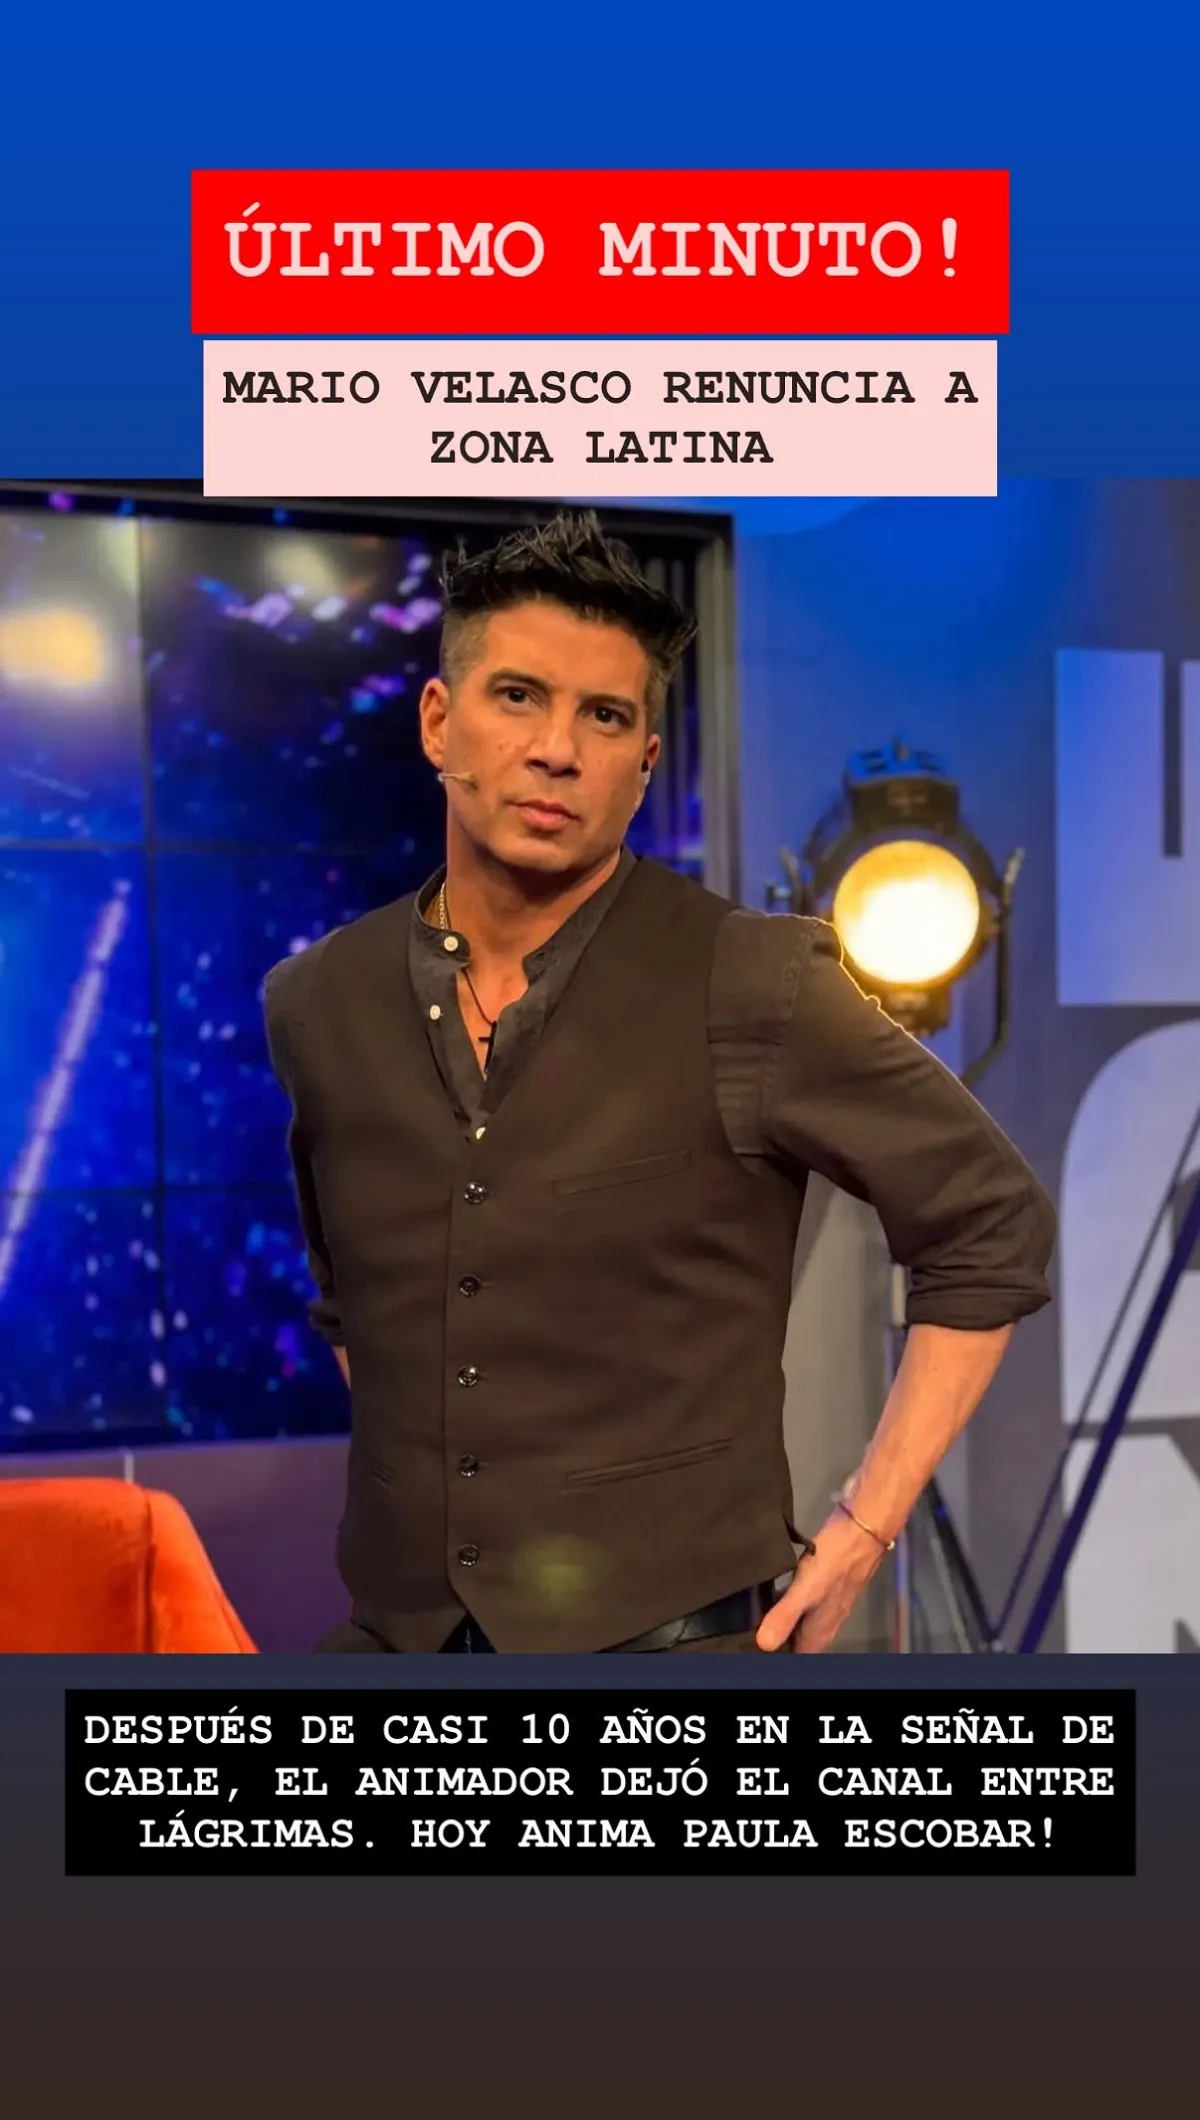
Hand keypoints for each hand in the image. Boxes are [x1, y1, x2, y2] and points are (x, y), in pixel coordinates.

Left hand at [755, 1509, 888, 1652]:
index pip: (798, 1655)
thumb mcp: (806, 1588)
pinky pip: (804, 1600)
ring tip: (757, 1611)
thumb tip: (763, 1644)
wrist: (863, 1527)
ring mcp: (827, 1601)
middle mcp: (826, 1620)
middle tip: (751, 1626)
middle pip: (800, 1640)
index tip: (755, 1645)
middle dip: (779, 1637)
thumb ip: (786, 1615)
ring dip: (783, 1618)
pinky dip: (789, 1599)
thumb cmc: (836, 1558)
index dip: (778, 1654)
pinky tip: (774, 1589)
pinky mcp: (826, 1583)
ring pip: (802, 1620)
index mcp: (820, 1628)